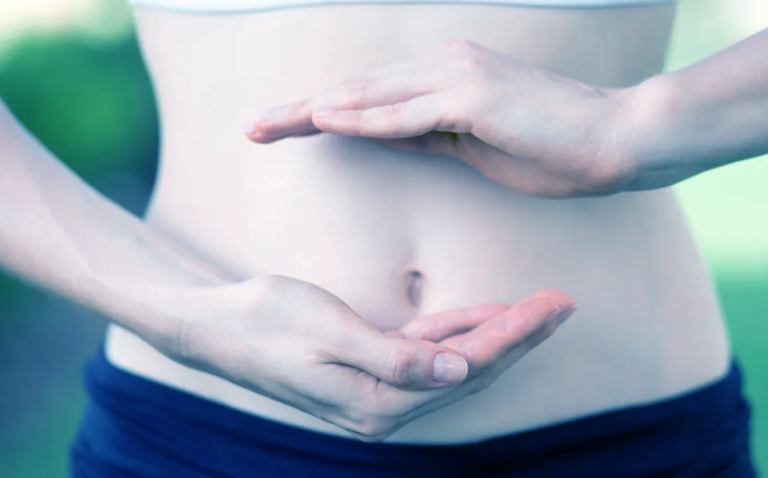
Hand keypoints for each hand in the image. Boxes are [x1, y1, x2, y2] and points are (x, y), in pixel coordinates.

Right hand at [172, 274, 575, 441]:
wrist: (217, 327)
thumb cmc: (267, 321)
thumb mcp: (330, 331)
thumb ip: (396, 358)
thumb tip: (460, 375)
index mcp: (377, 405)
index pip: (465, 370)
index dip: (512, 337)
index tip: (550, 306)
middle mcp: (384, 407)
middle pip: (471, 371)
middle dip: (519, 337)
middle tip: (563, 304)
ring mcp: (377, 391)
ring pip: (455, 362)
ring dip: (494, 333)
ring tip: (537, 308)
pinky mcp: (370, 369)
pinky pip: (427, 352)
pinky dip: (457, 332)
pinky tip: (482, 315)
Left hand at [244, 39, 635, 197]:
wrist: (613, 140)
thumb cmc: (548, 148)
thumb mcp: (472, 146)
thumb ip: (428, 135)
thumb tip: (387, 136)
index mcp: (443, 80)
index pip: (368, 98)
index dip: (321, 113)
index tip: (280, 129)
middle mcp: (444, 68)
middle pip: (357, 91)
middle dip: (300, 111)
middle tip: (253, 127)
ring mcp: (459, 77)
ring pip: (372, 95)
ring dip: (317, 111)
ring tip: (269, 125)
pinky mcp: (474, 97)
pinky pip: (407, 113)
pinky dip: (364, 119)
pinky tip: (324, 122)